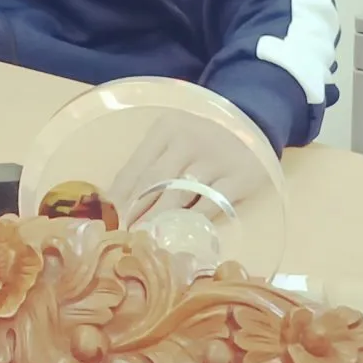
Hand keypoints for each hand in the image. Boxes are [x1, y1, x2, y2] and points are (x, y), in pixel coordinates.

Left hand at [107, 109, 276, 228]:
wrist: (255, 124)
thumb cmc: (203, 138)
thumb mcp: (175, 138)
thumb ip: (151, 162)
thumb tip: (116, 200)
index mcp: (167, 128)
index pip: (136, 166)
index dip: (119, 196)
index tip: (107, 219)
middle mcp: (189, 140)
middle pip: (154, 181)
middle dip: (134, 211)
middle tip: (121, 235)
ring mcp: (215, 159)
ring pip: (179, 195)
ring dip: (158, 220)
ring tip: (144, 239)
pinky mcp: (239, 178)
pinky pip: (210, 205)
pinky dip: (192, 222)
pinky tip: (179, 235)